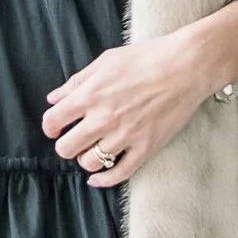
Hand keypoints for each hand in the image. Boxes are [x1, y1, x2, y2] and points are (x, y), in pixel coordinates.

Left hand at [43, 29, 227, 188]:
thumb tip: (54, 98)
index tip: (56, 127)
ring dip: (87, 157)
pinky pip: (118, 175)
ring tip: (94, 148)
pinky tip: (97, 177)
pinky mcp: (145, 148)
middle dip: (67, 144)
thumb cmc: (146, 58)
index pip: (53, 122)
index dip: (51, 126)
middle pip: (66, 149)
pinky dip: (103, 180)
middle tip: (75, 138)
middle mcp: (103, 119)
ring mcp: (125, 136)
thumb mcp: (105, 61)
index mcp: (90, 95)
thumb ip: (77, 82)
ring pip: (90, 162)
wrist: (186, 66)